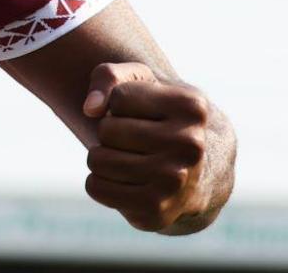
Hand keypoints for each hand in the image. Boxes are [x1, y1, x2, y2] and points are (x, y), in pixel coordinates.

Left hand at [82, 62, 224, 231]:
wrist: (197, 172)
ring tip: (129, 158)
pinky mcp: (156, 210)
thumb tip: (90, 108)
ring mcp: (176, 181)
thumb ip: (108, 76)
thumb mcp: (140, 83)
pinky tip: (125, 181)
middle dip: (110, 131)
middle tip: (134, 139)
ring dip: (102, 156)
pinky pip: (96, 187)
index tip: (143, 112)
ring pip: (97, 159)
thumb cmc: (157, 117)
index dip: (120, 103)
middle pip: (107, 129)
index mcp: (192, 107)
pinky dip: (99, 182)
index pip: (119, 96)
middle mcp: (192, 146)